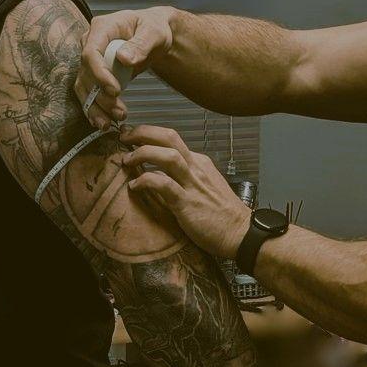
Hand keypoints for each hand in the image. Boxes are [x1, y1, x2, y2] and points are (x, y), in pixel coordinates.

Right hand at [74, 6, 179, 127]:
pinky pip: (89, 93)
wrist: (153, 37)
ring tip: (113, 121)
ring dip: (96, 107)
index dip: (99, 74)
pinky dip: (96, 109)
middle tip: (119, 112)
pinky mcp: (94, 74)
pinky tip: (104, 121)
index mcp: (102, 28)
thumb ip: (141, 44)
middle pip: (86, 74)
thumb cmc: (154, 29)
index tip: (114, 91)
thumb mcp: (154, 33)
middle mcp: (90, 42)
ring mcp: (90, 59)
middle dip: (100, 96)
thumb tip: (123, 58)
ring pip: (84, 87)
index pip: (91, 53)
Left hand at [116, 125, 252, 259]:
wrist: (241, 234)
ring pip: (167, 156)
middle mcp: (196, 168)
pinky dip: (146, 181)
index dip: (150, 135)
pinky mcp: (188, 203)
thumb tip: (162, 177)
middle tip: (124, 136)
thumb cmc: (223, 215)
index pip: (172, 140)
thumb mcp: (205, 187)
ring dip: (143, 153)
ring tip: (127, 159)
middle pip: (169, 137)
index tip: (133, 138)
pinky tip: (134, 186)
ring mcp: (193, 184)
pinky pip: (164, 185)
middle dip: (143, 132)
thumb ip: (186, 178)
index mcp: (199, 163)